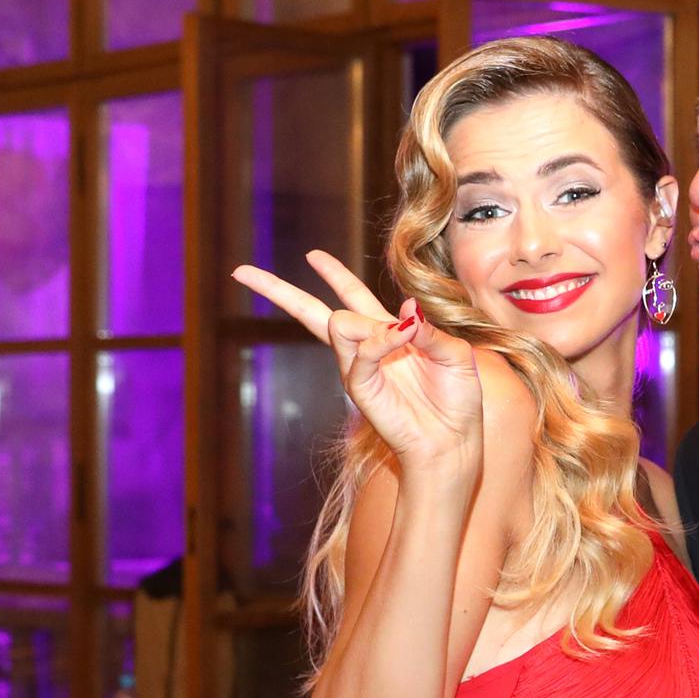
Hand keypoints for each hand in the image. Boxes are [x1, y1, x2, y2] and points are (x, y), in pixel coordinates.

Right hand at [231, 251, 482, 481]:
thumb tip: (406, 307)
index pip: (352, 296)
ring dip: (371, 321)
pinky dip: (383, 339)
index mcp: (390, 334)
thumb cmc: (457, 401)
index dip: (333, 274)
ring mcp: (359, 367)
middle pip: (313, 312)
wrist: (454, 441)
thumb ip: (431, 330)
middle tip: (241, 272)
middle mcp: (368, 348)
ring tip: (406, 337)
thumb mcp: (456, 355)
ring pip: (337, 322)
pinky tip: (403, 337)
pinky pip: (360, 351)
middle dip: (277, 290)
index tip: (312, 256)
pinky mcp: (359, 387)